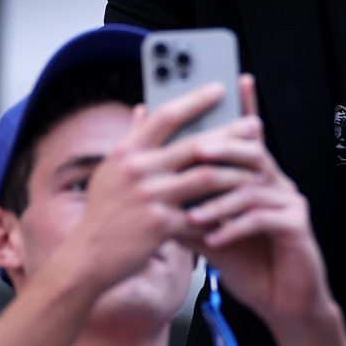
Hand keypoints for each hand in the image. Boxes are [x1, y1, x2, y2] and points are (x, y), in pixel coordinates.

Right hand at [60, 82, 254, 292]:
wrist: (88, 256)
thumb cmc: (103, 212)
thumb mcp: (110, 170)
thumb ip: (131, 138)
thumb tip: (142, 108)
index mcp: (126, 152)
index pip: (166, 115)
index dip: (195, 99)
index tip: (219, 89)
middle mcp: (137, 170)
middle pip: (195, 144)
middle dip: (230, 133)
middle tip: (254, 125)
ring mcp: (149, 197)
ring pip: (207, 178)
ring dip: (236, 173)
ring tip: (257, 168)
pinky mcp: (161, 225)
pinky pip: (202, 214)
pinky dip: (222, 213)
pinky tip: (240, 210)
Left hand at [185, 76, 328, 327]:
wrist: (279, 300)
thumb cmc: (244, 258)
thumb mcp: (208, 227)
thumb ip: (184, 200)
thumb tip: (148, 179)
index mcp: (255, 175)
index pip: (246, 135)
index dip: (243, 105)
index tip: (230, 79)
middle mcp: (276, 180)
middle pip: (250, 151)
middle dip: (220, 148)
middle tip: (194, 150)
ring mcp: (290, 201)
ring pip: (252, 186)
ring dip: (219, 200)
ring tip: (192, 214)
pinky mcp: (296, 225)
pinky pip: (262, 218)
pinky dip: (234, 227)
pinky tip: (214, 238)